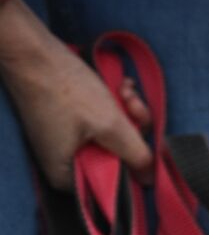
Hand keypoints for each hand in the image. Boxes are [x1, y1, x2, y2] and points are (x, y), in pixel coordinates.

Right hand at [0, 0, 152, 189]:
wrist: (31, 50)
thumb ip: (134, 154)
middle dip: (132, 128)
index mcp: (67, 175)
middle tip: (132, 103)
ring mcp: (63, 142)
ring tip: (125, 89)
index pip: (114, 184)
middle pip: (115, 157)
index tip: (143, 138)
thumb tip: (150, 180)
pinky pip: (99, 122)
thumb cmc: (66, 89)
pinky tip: (121, 85)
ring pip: (111, 136)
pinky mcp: (65, 123)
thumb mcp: (110, 125)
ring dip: (126, 112)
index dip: (134, 163)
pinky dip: (113, 105)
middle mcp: (63, 163)